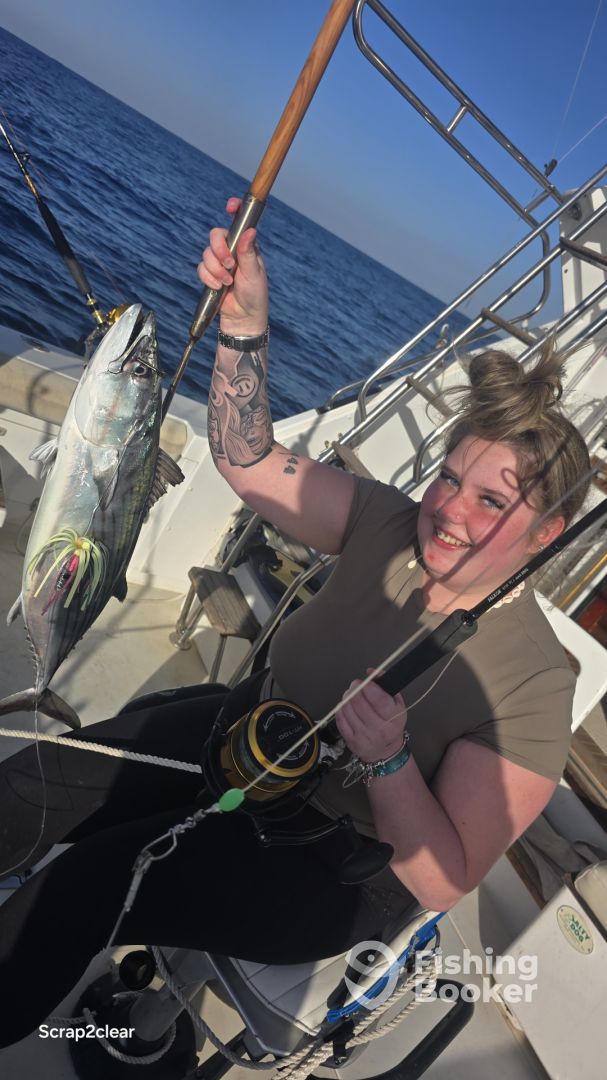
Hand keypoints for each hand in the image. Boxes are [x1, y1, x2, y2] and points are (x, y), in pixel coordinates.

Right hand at [197, 197, 267, 336]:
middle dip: (219, 249)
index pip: (239, 222)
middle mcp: (232, 250)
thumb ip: (249, 252)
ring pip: (206, 253)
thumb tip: (250, 230)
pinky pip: (201, 268)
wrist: (243, 317)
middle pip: (215, 235)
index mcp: (246, 246)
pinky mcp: (209, 274)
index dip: (234, 209)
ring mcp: (219, 262)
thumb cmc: (254, 295)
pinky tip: (219, 287)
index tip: (230, 207)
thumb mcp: (254, 273)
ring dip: (215, 269)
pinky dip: (209, 278)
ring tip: (227, 282)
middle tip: (229, 264)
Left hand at [336, 671, 406, 762]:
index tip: (365, 681)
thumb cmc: (391, 724)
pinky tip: (346, 707)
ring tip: (350, 695)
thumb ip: (386, 684)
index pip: (379, 699)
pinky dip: (341, 709)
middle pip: (359, 703)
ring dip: (346, 697)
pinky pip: (340, 720)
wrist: (385, 751)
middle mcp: (380, 729)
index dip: (369, 686)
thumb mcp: (397, 703)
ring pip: (348, 709)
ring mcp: (365, 736)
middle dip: (354, 689)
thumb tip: (371, 672)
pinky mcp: (352, 741)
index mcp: (394, 718)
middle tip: (355, 685)